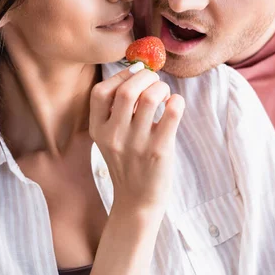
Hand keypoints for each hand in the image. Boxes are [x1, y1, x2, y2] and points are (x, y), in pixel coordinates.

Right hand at [90, 64, 183, 216]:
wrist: (137, 201)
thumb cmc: (128, 163)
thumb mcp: (110, 139)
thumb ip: (116, 111)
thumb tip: (139, 73)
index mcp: (98, 130)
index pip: (100, 91)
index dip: (121, 76)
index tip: (135, 76)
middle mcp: (114, 136)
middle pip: (126, 90)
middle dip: (145, 77)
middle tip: (154, 83)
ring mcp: (136, 143)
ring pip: (149, 97)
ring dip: (162, 87)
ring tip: (165, 95)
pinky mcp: (158, 150)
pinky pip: (171, 113)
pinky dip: (176, 101)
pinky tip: (175, 105)